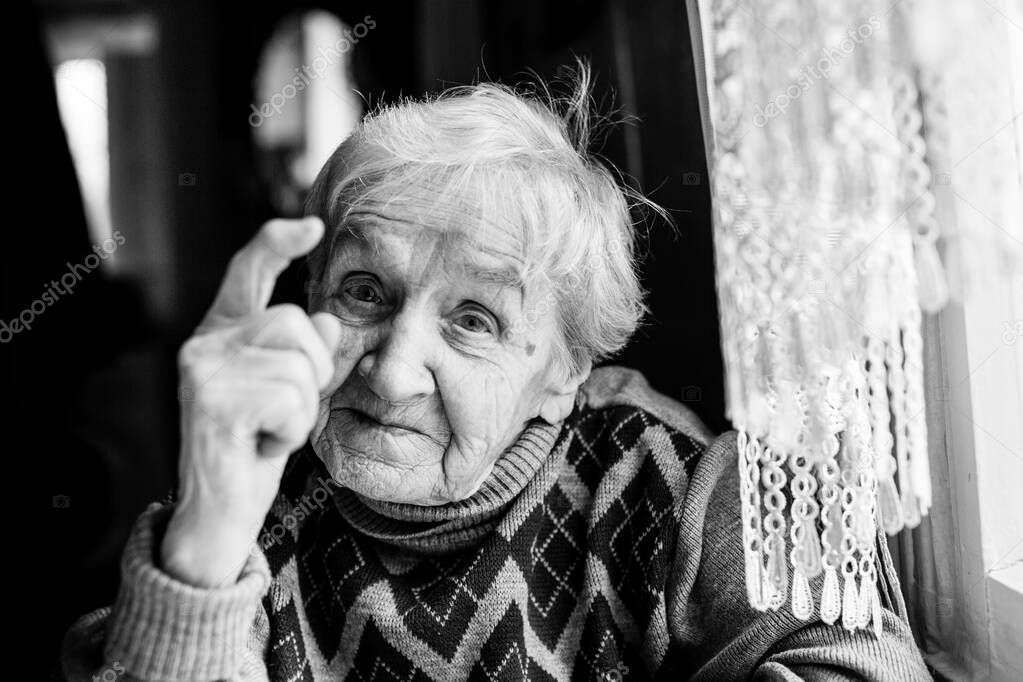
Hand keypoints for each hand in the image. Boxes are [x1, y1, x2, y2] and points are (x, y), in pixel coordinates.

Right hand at [161, 218, 341, 587]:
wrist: (217, 515)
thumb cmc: (255, 450)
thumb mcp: (290, 395)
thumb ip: (305, 354)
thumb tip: (326, 318)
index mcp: (221, 336)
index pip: (247, 273)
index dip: (278, 243)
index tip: (312, 225)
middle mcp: (203, 344)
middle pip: (295, 322)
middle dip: (313, 371)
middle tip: (285, 413)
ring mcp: (203, 370)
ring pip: (298, 363)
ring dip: (303, 407)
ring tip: (270, 432)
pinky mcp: (212, 400)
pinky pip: (290, 398)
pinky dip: (291, 430)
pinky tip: (262, 446)